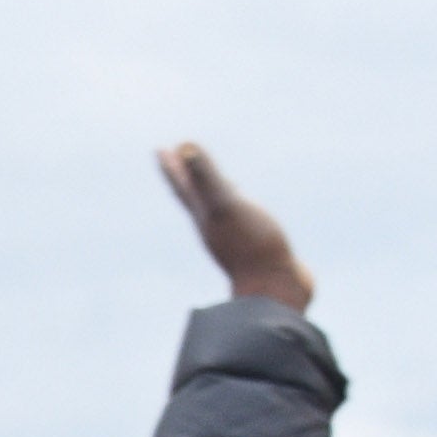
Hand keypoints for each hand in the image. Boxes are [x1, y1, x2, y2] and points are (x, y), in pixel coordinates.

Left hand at [156, 142, 312, 311]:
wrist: (276, 290)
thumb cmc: (251, 246)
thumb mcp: (225, 205)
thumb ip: (204, 177)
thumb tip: (182, 147)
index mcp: (205, 216)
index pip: (183, 186)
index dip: (172, 168)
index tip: (160, 150)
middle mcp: (216, 227)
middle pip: (197, 198)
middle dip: (188, 177)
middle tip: (179, 159)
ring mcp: (237, 239)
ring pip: (223, 213)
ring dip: (219, 197)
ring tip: (220, 183)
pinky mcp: (260, 248)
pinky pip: (248, 225)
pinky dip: (246, 213)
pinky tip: (253, 213)